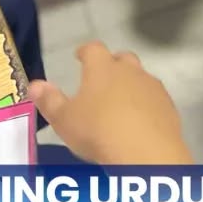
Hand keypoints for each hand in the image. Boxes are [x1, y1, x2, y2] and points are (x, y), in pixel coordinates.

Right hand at [29, 42, 188, 166]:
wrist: (146, 153)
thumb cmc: (98, 132)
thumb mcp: (64, 120)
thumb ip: (49, 101)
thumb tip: (34, 84)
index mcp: (102, 68)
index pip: (93, 49)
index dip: (85, 51)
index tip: (80, 55)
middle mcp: (130, 70)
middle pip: (121, 58)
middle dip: (112, 65)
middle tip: (102, 78)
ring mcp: (152, 86)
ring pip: (141, 77)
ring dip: (131, 84)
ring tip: (120, 102)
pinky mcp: (168, 105)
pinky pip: (154, 98)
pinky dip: (146, 103)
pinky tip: (140, 120)